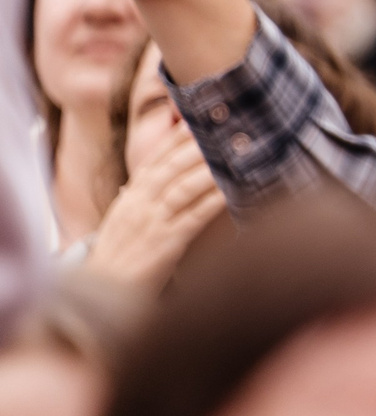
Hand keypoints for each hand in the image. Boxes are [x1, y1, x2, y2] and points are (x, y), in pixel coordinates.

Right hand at [86, 121, 223, 290]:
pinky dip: (213, 203)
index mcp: (129, 198)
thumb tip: (147, 176)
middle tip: (224, 130)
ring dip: (208, 170)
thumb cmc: (118, 256)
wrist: (103, 294)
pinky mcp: (166, 245)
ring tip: (232, 154)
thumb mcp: (123, 220)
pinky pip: (193, 218)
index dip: (174, 139)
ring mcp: (151, 225)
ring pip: (182, 189)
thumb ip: (138, 197)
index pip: (153, 161)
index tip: (194, 120)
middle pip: (170, 168)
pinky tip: (231, 192)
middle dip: (196, 147)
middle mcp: (138, 206)